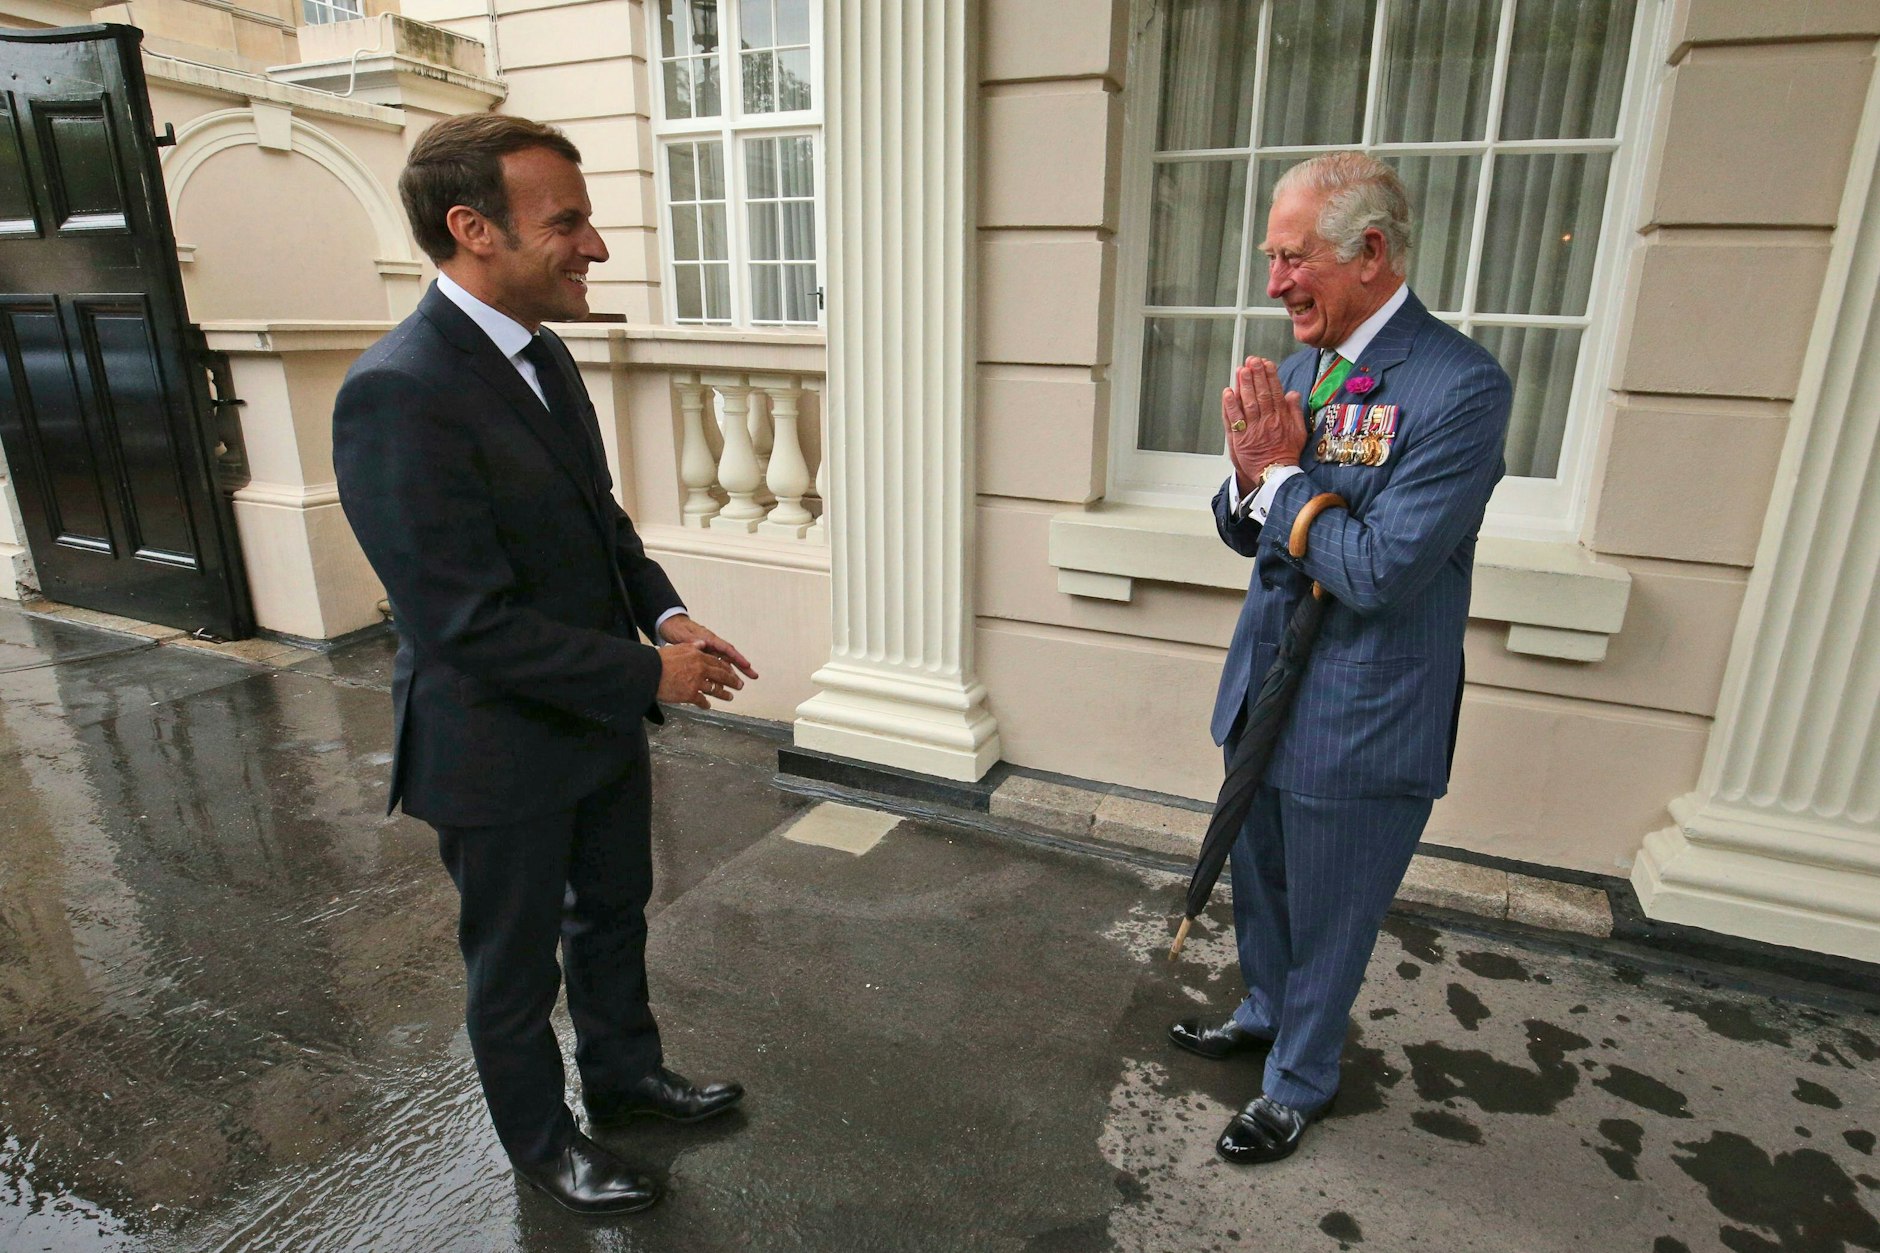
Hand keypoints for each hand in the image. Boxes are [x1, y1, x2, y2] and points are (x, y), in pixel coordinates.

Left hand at [657, 614, 758, 679]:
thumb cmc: (676, 627)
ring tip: (741, 683)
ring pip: (724, 662)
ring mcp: (708, 649)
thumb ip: (693, 642)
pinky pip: (714, 665)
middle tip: (753, 675)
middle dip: (742, 666)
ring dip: (733, 672)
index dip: (737, 657)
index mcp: (709, 638)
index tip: (746, 665)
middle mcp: (711, 644)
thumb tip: (701, 645)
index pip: (727, 648)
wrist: (669, 624)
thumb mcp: (683, 635)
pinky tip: (723, 682)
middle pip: (730, 657)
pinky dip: (720, 673)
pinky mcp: (703, 654)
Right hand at [657, 641, 741, 708]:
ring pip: (715, 689)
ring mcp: (696, 682)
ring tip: (730, 697)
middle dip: (732, 681)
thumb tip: (702, 644)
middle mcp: (700, 668)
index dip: (726, 668)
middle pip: (721, 675)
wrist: (648, 672)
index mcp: (697, 655)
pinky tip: (707, 705)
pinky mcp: (691, 694)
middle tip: (739, 685)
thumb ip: (692, 646)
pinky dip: (706, 704)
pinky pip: (702, 700)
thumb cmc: (659, 660)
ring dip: (723, 694)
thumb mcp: (677, 648)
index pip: (716, 662)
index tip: (731, 672)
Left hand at [1222, 356, 1306, 492]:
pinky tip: (1228, 392)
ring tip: (1241, 370)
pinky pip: (1235, 419)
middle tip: (1252, 360)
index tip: (1266, 362)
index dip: (1270, 376)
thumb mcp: (1299, 431)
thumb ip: (1295, 411)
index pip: (1275, 392)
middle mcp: (1267, 421)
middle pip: (1261, 394)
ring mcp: (1253, 429)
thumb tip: (1292, 393)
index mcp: (1281, 418)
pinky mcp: (1241, 439)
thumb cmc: (1287, 453)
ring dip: (1243, 385)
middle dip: (1256, 375)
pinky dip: (1230, 405)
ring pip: (1248, 403)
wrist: (1276, 475)